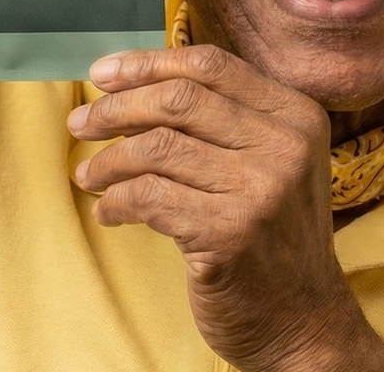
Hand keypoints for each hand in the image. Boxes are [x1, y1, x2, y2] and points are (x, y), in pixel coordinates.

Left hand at [68, 45, 383, 371]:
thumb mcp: (268, 161)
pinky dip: (116, 201)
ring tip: (89, 173)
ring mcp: (259, 190)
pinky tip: (108, 210)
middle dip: (116, 106)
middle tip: (82, 122)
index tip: (103, 72)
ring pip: (156, 147)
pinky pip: (149, 198)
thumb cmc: (270, 233)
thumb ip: (221, 118)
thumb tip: (130, 84)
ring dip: (109, 160)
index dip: (148, 64)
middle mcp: (284, 146)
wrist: (302, 319)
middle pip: (178, 99)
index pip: (210, 64)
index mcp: (295, 115)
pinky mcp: (229, 234)